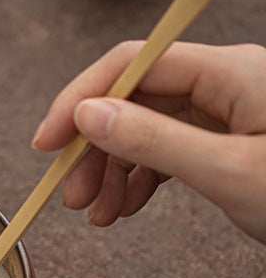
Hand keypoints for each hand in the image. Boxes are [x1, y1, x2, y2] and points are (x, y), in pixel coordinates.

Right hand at [32, 41, 265, 243]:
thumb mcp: (229, 173)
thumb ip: (155, 140)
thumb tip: (89, 115)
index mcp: (231, 72)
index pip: (133, 65)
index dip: (80, 99)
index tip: (47, 141)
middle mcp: (225, 83)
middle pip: (134, 100)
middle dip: (95, 149)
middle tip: (70, 193)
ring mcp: (227, 111)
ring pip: (146, 128)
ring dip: (113, 170)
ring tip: (96, 213)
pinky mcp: (228, 138)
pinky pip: (168, 148)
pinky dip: (140, 178)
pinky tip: (125, 207)